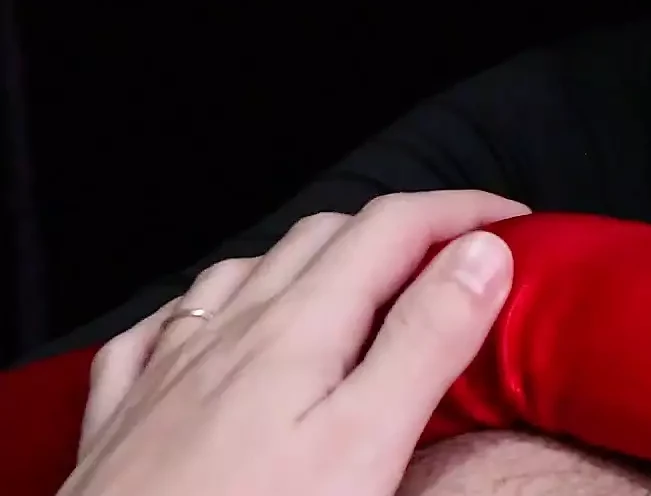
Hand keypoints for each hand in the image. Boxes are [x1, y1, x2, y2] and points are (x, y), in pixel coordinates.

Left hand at [58, 191, 525, 495]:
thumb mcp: (365, 443)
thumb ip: (426, 342)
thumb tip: (485, 251)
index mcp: (298, 326)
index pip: (393, 227)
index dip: (463, 212)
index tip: (520, 224)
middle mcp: (230, 329)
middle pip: (326, 236)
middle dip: (402, 230)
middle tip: (462, 260)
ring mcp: (168, 369)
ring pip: (248, 271)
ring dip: (316, 258)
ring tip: (361, 286)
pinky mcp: (124, 418)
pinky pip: (164, 328)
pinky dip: (211, 307)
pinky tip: (217, 327)